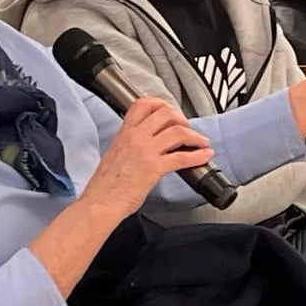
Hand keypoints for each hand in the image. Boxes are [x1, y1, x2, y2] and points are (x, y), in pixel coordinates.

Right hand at [83, 98, 213, 217]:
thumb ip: (129, 144)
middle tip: (187, 129)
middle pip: (165, 114)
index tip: (170, 111)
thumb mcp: (114, 154)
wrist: (101, 201)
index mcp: (124, 133)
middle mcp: (135, 137)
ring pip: (177, 132)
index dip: (161, 104)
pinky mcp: (154, 168)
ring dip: (194, 136)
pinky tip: (205, 156)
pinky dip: (198, 155)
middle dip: (182, 119)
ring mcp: (146, 151)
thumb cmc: (105, 185)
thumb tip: (145, 144)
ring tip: (202, 141)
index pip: (143, 105)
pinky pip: (182, 157)